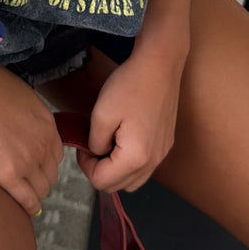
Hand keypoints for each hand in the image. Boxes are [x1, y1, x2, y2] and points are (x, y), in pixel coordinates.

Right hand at [0, 49, 63, 216]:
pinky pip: (27, 199)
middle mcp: (43, 144)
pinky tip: (25, 210)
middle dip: (40, 178)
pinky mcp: (8, 174)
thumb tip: (23, 121)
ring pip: (41, 188)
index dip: (45, 162)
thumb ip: (29, 114)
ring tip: (23, 195)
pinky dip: (29, 206)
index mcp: (48, 124)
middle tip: (27, 183)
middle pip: (51, 173)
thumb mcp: (21, 96)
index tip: (35, 167)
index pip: (56, 154)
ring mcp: (28, 160)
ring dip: (34, 192)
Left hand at [78, 41, 188, 192]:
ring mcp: (162, 153)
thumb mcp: (101, 115)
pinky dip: (129, 161)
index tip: (82, 143)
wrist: (160, 63)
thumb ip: (94, 143)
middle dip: (100, 170)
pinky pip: (144, 166)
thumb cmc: (130, 85)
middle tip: (92, 144)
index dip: (85, 165)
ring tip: (108, 142)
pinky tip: (123, 137)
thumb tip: (96, 153)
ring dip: (115, 169)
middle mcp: (153, 161)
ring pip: (133, 180)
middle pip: (118, 186)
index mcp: (136, 158)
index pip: (101, 182)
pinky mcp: (166, 143)